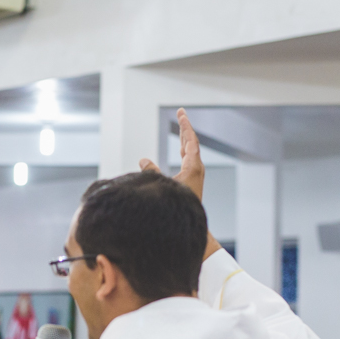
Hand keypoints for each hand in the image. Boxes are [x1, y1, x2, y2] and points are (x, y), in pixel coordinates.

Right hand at [140, 108, 219, 260]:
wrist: (186, 225)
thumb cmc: (176, 206)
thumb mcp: (162, 186)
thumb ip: (152, 172)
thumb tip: (143, 160)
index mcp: (193, 167)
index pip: (190, 140)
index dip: (185, 126)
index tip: (181, 113)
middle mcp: (196, 169)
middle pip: (191, 143)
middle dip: (185, 128)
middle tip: (181, 114)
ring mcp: (195, 175)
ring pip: (190, 152)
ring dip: (184, 139)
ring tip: (181, 128)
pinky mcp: (191, 181)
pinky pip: (189, 160)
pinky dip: (184, 150)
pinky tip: (180, 150)